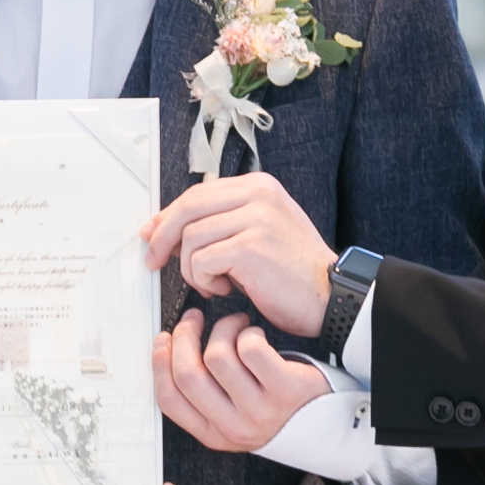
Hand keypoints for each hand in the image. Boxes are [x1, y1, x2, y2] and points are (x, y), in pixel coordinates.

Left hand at [143, 174, 336, 339]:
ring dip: (190, 268)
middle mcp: (258, 195)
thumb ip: (224, 222)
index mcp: (259, 187)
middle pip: (188, 207)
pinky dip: (203, 280)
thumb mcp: (261, 233)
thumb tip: (171, 228)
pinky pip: (201, 260)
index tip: (153, 233)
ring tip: (211, 283)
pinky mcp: (251, 247)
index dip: (168, 214)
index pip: (198, 192)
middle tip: (154, 260)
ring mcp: (256, 218)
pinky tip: (223, 289)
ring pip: (191, 237)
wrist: (332, 297)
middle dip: (163, 237)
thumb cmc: (295, 273)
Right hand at [153, 310, 332, 451]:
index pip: (169, 400)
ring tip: (236, 325)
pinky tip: (256, 334)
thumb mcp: (232, 415)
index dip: (160, 364)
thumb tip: (170, 353)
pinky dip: (249, 332)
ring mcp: (260, 410)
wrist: (325, 424)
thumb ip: (204, 395)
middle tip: (194, 319)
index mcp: (214, 434)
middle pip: (188, 374)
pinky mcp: (285, 390)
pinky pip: (251, 348)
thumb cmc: (275, 411)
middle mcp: (234, 426)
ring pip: (218, 356)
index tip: (164, 339)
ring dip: (222, 328)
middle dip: (185, 337)